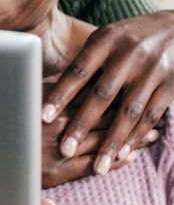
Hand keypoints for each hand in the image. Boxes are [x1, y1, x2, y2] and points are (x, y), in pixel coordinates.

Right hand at [40, 80, 158, 187]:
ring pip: (103, 140)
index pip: (91, 92)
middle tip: (157, 109)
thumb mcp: (23, 97)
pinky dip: (115, 160)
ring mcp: (59, 147)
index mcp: (49, 100)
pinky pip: (92, 164)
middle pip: (104, 114)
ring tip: (153, 132)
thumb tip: (69, 77)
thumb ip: (46, 90)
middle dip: (132, 112)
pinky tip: (131, 156)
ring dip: (131, 136)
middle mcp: (57, 121)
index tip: (137, 86)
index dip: (117, 89)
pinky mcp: (57, 171)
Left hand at [43, 12, 173, 174]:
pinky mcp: (170, 84)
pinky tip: (123, 154)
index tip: (42, 117)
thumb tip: (49, 91)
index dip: (60, 95)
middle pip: (101, 94)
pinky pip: (150, 115)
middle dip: (81, 125)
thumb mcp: (106, 38)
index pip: (77, 71)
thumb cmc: (129, 37)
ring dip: (112, 142)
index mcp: (105, 40)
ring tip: (98, 167)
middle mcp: (128, 54)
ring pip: (128, 111)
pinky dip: (136, 136)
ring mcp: (151, 70)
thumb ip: (84, 63)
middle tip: (64, 149)